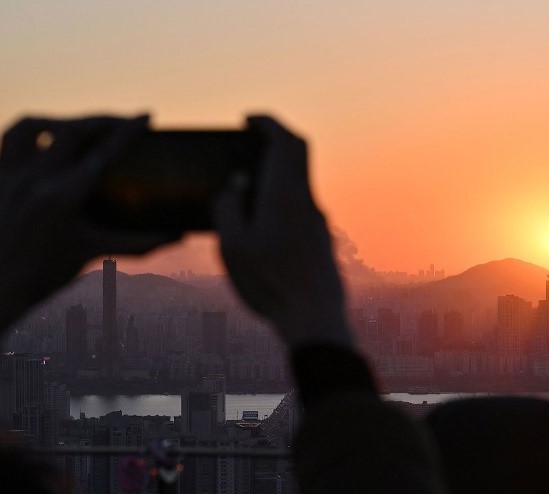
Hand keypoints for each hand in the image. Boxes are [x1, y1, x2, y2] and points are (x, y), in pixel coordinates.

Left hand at [0, 115, 180, 334]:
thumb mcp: (94, 253)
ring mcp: (13, 176)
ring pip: (36, 124)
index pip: (102, 154)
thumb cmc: (47, 274)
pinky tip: (48, 132)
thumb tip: (178, 236)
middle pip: (73, 131)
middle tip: (124, 121)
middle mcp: (35, 180)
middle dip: (103, 120)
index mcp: (62, 198)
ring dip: (65, 119)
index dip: (127, 131)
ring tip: (85, 126)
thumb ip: (139, 242)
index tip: (146, 116)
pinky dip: (31, 127)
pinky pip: (10, 137)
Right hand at [213, 115, 353, 348]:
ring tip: (247, 181)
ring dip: (277, 171)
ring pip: (300, 181)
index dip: (268, 123)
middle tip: (249, 139)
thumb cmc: (271, 284)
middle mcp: (307, 203)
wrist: (315, 319)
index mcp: (285, 196)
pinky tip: (262, 217)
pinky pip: (300, 205)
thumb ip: (227, 208)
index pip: (287, 141)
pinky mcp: (320, 240)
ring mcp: (318, 222)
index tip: (248, 120)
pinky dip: (282, 196)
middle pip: (299, 154)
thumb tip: (233, 186)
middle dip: (275, 139)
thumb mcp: (233, 246)